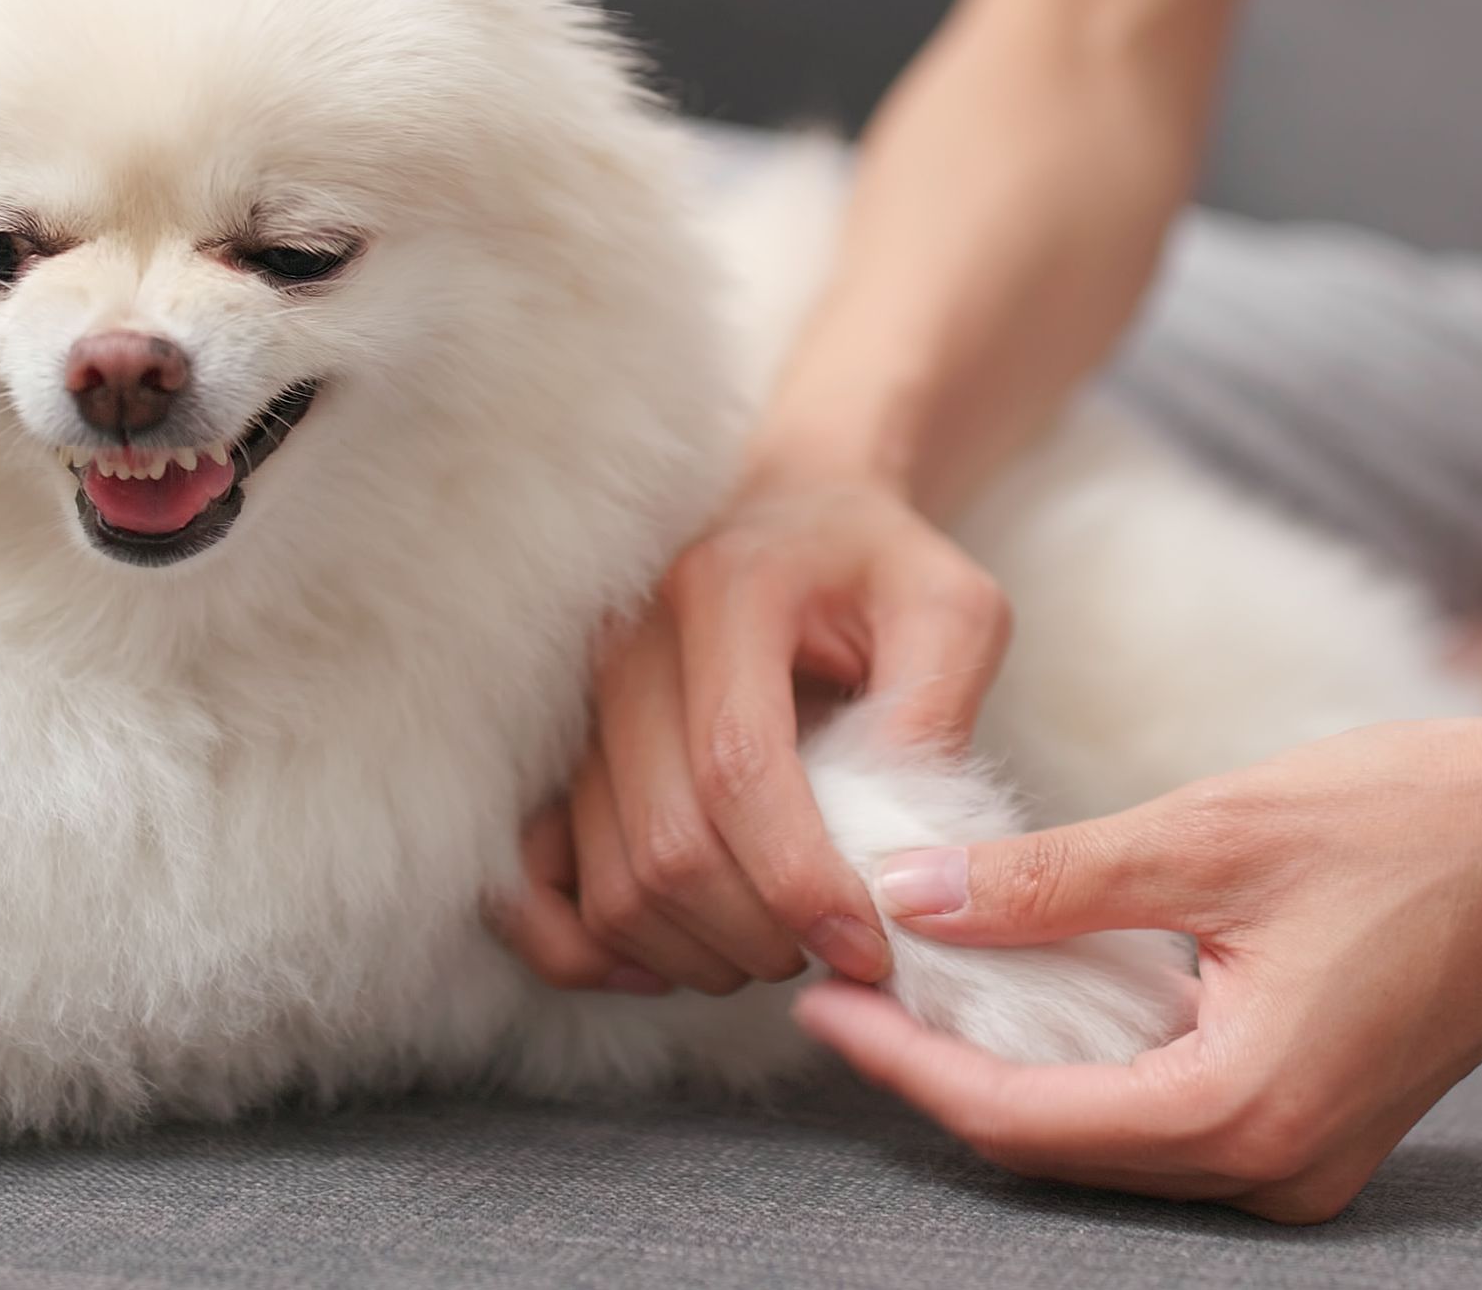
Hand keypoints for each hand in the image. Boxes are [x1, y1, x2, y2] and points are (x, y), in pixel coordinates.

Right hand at [488, 467, 1014, 994]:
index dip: (800, 880)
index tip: (868, 943)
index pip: (736, 767)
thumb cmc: (876, 572)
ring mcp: (575, 709)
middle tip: (833, 947)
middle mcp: (623, 646)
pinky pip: (530, 888)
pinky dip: (590, 953)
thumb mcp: (951, 612)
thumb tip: (900, 858)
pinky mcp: (554, 763)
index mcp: (723, 592)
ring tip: (779, 944)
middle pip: (668, 846)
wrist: (788, 518)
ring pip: (611, 886)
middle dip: (760, 933)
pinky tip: (672, 962)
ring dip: (700, 954)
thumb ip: (936, 715)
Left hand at [790, 708, 1481, 1220]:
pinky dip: (1098, 1063)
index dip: (909, 1065)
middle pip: (1060, 1149)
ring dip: (1018, 1070)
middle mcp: (1279, 1166)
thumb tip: (910, 896)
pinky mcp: (1327, 1122)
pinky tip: (1038, 991)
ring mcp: (1309, 1157)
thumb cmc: (1423, 816)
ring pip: (1115, 1140)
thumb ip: (1055, 882)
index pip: (1024, 1122)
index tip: (821, 1002)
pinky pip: (1176, 1116)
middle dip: (946, 1074)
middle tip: (849, 986)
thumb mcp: (1215, 832)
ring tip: (921, 984)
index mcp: (1248, 1109)